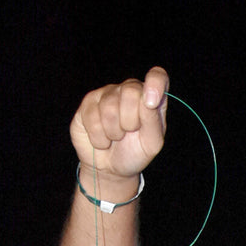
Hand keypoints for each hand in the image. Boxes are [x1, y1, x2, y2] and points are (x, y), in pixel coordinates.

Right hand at [70, 67, 168, 181]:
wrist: (109, 169)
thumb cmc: (134, 153)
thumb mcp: (151, 143)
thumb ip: (153, 120)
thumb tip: (148, 99)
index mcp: (149, 98)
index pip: (157, 76)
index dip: (155, 83)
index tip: (151, 102)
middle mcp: (128, 90)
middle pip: (130, 92)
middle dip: (130, 122)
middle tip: (128, 133)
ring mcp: (107, 94)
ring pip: (109, 107)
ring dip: (113, 132)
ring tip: (115, 137)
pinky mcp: (88, 103)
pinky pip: (92, 117)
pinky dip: (99, 137)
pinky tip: (101, 139)